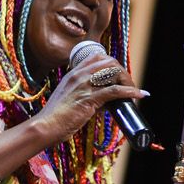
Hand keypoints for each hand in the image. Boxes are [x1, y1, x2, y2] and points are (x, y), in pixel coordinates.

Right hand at [33, 50, 148, 145]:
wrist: (45, 126)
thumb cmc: (55, 117)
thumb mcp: (70, 99)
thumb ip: (85, 96)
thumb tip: (105, 102)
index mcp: (73, 73)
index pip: (97, 57)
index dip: (112, 64)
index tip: (118, 76)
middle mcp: (79, 75)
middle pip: (109, 62)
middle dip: (122, 72)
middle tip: (128, 85)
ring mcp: (84, 86)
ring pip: (113, 72)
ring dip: (128, 81)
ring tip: (134, 91)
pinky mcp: (89, 99)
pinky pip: (115, 91)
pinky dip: (130, 92)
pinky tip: (139, 95)